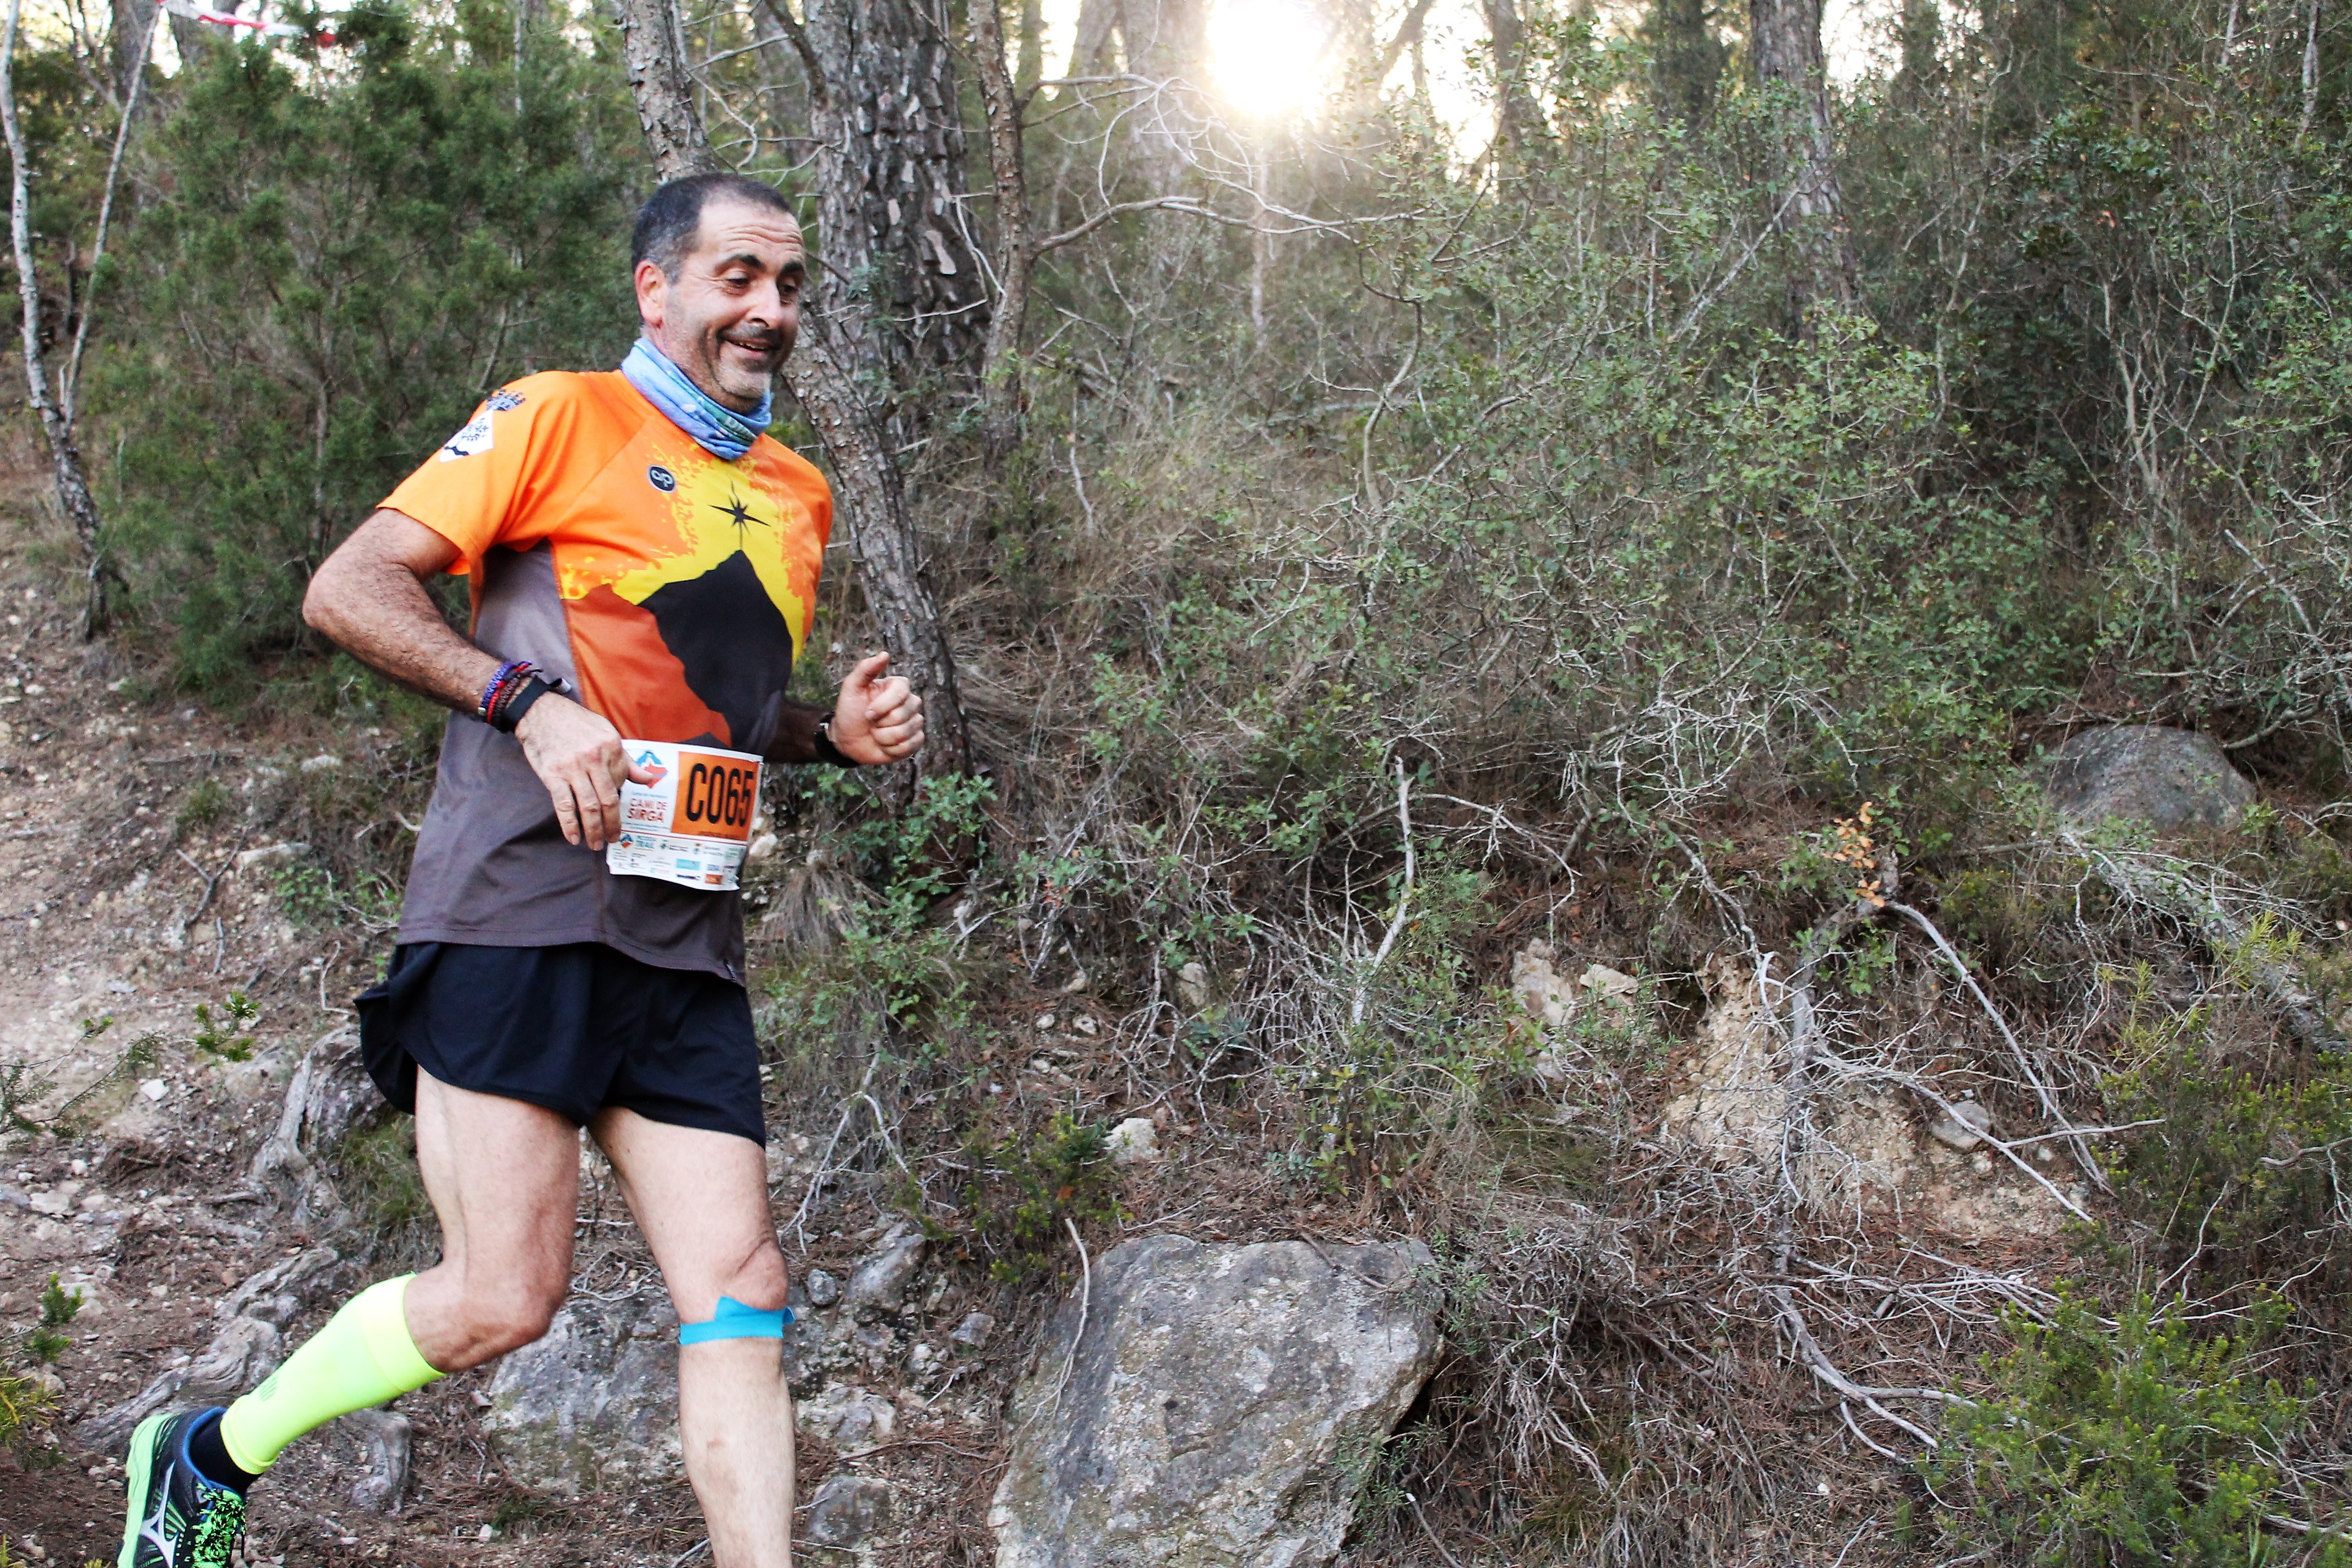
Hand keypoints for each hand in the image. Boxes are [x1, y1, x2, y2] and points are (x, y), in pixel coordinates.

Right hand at [515, 694, 658, 848]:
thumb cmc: (575, 723)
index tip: (613, 810)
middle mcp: (594, 758)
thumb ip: (626, 760)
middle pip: (609, 800)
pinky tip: (573, 837)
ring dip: (593, 830)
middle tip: (612, 839)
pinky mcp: (553, 775)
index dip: (618, 798)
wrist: (540, 712)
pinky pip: (564, 805)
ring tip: (596, 844)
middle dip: (612, 824)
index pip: (621, 782)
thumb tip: (649, 779)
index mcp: (611, 747)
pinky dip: (570, 824)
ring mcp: (572, 768)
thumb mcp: (607, 733)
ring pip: (588, 806)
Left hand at [831, 651, 924, 764]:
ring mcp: (914, 722)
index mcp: (897, 687)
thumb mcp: (851, 688)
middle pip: (905, 714)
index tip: (867, 713)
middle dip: (881, 724)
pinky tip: (884, 745)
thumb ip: (866, 669)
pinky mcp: (915, 740)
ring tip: (876, 734)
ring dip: (884, 738)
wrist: (847, 739)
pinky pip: (910, 746)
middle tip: (871, 723)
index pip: (901, 692)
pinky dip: (892, 749)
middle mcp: (910, 703)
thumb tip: (885, 654)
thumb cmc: (849, 711)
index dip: (883, 706)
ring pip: (906, 732)